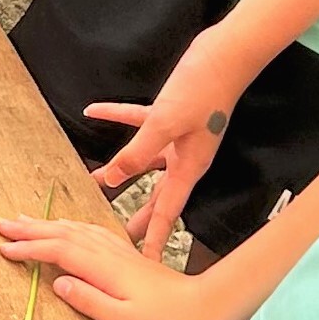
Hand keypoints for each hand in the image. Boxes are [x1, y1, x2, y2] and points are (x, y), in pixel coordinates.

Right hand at [0, 211, 224, 319]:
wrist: (204, 308)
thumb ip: (90, 301)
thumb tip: (57, 284)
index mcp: (104, 268)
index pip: (59, 251)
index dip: (29, 249)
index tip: (3, 249)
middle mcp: (109, 253)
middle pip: (64, 233)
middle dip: (31, 229)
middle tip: (1, 224)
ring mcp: (119, 252)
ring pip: (76, 230)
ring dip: (48, 224)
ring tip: (24, 220)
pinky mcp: (127, 256)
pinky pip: (91, 233)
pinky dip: (71, 227)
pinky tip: (68, 227)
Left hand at [87, 24, 252, 259]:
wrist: (226, 54)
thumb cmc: (203, 89)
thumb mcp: (165, 124)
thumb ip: (136, 152)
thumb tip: (111, 180)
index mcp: (189, 167)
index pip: (167, 213)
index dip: (154, 240)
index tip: (145, 265)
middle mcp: (185, 158)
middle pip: (156, 196)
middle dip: (137, 218)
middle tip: (119, 242)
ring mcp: (179, 137)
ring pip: (144, 162)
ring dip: (120, 170)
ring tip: (98, 184)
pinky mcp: (172, 114)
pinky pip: (139, 122)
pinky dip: (116, 118)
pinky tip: (93, 112)